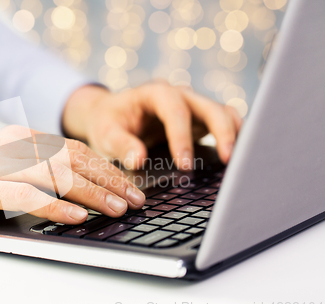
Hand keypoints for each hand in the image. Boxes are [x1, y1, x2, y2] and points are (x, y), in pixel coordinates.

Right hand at [0, 126, 144, 232]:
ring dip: (92, 194)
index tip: (130, 187)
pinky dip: (54, 207)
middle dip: (109, 181)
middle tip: (135, 201)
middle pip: (74, 161)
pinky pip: (26, 194)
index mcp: (22, 137)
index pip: (76, 151)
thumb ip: (36, 170)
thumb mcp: (5, 167)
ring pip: (56, 175)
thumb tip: (79, 189)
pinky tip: (76, 217)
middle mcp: (13, 143)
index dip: (107, 169)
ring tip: (117, 210)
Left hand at [63, 81, 242, 169]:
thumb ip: (120, 144)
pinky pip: (224, 124)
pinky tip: (239, 157)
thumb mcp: (106, 133)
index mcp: (155, 93)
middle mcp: (179, 96)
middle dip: (222, 132)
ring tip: (242, 159)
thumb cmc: (108, 122)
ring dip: (235, 134)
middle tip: (229, 160)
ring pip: (223, 113)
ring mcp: (192, 107)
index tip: (184, 164)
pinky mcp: (199, 120)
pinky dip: (234, 137)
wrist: (110, 115)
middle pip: (210, 107)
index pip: (175, 111)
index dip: (182, 137)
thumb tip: (138, 160)